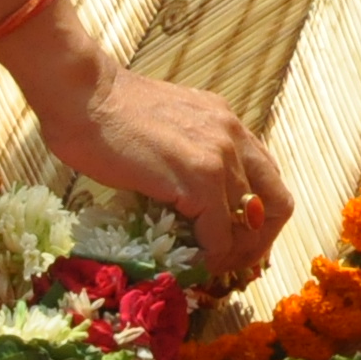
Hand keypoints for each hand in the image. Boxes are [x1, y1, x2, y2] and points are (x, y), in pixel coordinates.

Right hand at [22, 65, 290, 279]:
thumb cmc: (105, 114)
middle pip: (278, 203)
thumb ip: (188, 156)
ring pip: (253, 223)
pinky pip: (220, 233)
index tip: (234, 238)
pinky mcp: (199, 180)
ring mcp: (219, 157)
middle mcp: (233, 136)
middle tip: (231, 259)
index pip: (268, 178)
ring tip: (209, 263)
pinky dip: (210, 254)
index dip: (258, 216)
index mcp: (226, 123)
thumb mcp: (166, 129)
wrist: (82, 96)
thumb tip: (188, 203)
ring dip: (234, 251)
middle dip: (259, 241)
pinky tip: (191, 260)